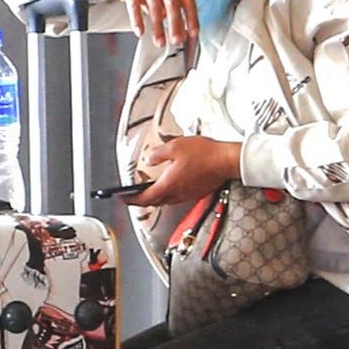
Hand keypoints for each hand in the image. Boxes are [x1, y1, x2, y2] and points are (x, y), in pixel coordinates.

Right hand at [87, 0, 197, 50]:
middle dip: (176, 25)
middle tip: (177, 40)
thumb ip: (175, 10)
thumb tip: (183, 33)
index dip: (192, 19)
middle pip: (172, 4)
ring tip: (160, 42)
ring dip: (158, 27)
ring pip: (154, 7)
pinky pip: (135, 6)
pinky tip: (140, 32)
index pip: (189, 2)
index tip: (193, 34)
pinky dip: (137, 21)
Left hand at [122, 131, 239, 209]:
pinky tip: (171, 182)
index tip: (122, 197)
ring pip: (166, 200)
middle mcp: (177, 194)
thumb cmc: (205, 154)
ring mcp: (188, 195)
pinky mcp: (196, 193)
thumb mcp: (175, 147)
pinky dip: (169, 193)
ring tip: (150, 188)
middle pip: (154, 202)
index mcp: (168, 185)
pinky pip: (178, 197)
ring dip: (156, 196)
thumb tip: (150, 159)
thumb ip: (158, 154)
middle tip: (133, 194)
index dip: (130, 199)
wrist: (227, 160)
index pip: (144, 198)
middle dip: (142, 199)